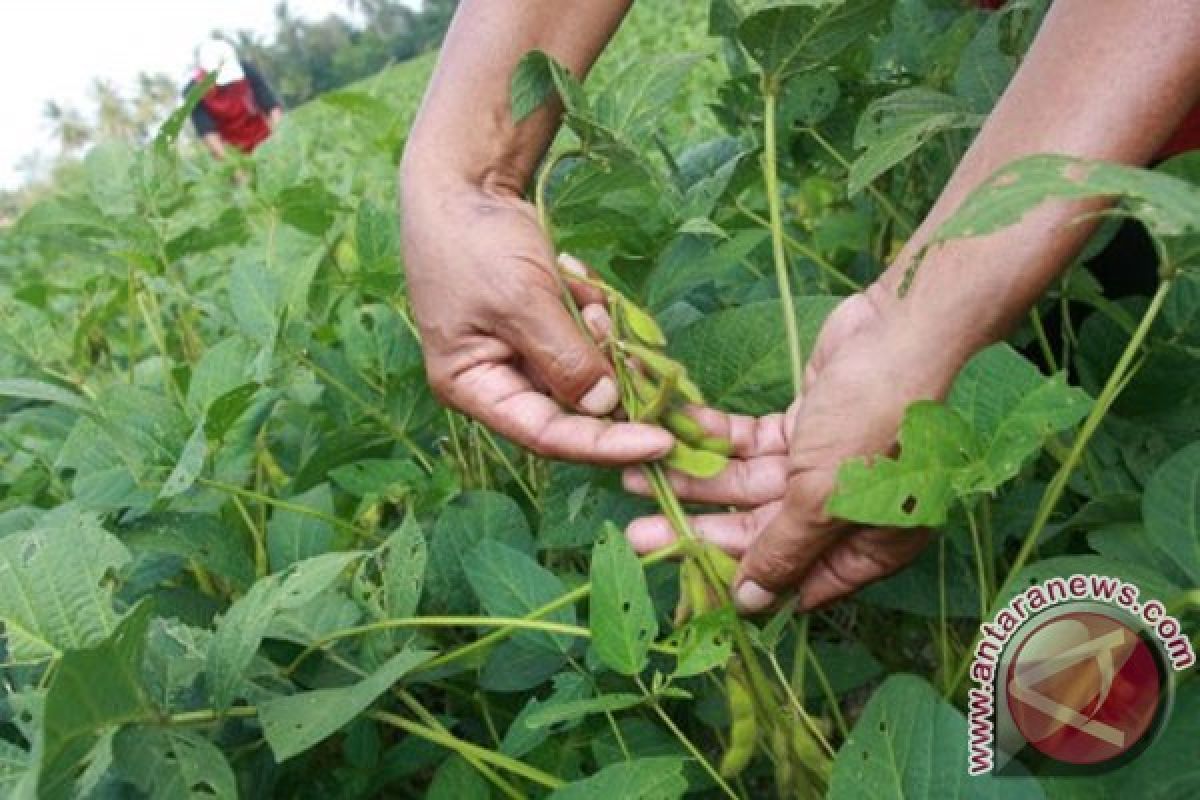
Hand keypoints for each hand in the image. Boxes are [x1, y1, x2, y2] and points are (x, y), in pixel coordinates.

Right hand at [401, 179, 673, 464]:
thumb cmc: (473, 240)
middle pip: (573, 412)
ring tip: (592, 300)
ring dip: (605, 340)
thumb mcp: (520, 299)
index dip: (604, 445)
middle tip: (662, 375)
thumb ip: (564, 356)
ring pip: (589, 374)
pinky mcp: (546, 329)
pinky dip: (598, 316)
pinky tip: (577, 279)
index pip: (546, 435)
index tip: (661, 442)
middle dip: (618, 388)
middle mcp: (499, 382)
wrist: (464, 181)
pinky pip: (589, 341)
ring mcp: (524, 355)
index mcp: (473, 388)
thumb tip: (605, 406)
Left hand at [624, 289, 962, 611]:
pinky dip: (711, 441)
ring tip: (635, 480)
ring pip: (748, 485)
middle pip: (762, 531)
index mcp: (868, 545)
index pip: (796, 580)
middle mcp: (844, 512)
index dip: (741, 583)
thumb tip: (753, 603)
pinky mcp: (801, 427)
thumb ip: (784, 549)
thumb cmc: (874, 423)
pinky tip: (669, 437)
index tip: (682, 579)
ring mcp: (821, 467)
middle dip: (701, 530)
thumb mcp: (825, 497)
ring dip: (695, 482)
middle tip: (639, 533)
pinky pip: (748, 444)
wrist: (900, 331)